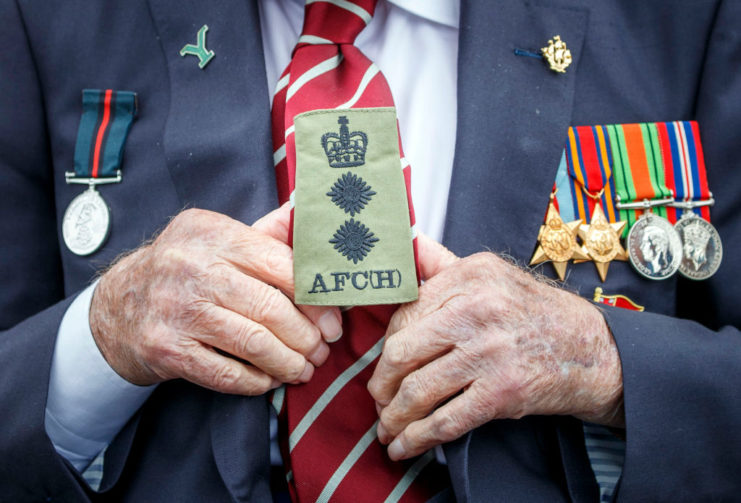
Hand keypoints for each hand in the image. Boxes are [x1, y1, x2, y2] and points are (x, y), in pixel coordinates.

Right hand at [90, 204, 342, 394]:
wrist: (116, 305)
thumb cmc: (183, 269)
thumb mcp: (216, 238)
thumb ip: (264, 233)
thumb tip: (308, 215)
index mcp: (213, 233)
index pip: (280, 264)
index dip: (314, 298)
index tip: (333, 320)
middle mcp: (193, 268)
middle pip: (271, 308)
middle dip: (306, 336)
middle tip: (321, 350)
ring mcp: (178, 311)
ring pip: (254, 344)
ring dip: (288, 362)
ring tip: (303, 368)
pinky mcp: (167, 349)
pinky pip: (226, 373)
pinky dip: (257, 381)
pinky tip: (270, 379)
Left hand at [367, 236, 622, 460]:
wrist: (595, 350)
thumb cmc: (536, 312)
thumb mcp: (492, 274)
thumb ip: (444, 264)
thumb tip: (407, 245)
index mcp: (471, 274)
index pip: (405, 312)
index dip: (386, 344)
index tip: (384, 362)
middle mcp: (478, 309)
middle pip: (401, 352)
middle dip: (381, 383)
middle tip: (378, 398)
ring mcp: (490, 352)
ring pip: (417, 390)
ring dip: (393, 417)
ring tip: (388, 426)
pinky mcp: (503, 391)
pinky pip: (445, 420)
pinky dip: (416, 438)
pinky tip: (404, 445)